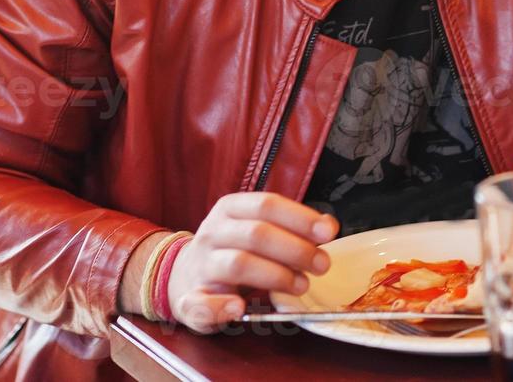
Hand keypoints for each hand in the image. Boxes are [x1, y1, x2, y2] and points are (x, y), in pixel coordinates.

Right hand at [167, 193, 336, 333]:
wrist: (184, 276)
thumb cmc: (232, 250)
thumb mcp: (257, 229)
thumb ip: (290, 227)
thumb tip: (328, 226)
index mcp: (230, 209)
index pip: (267, 204)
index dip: (300, 217)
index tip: (329, 232)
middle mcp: (213, 232)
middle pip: (256, 234)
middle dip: (295, 249)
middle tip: (322, 265)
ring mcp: (200, 265)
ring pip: (238, 264)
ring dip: (275, 276)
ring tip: (301, 286)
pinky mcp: (189, 298)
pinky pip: (201, 303)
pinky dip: (222, 307)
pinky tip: (239, 309)